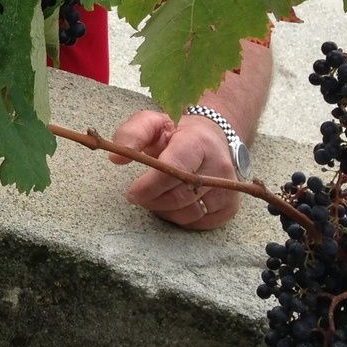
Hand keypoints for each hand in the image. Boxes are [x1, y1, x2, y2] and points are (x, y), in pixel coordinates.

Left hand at [109, 110, 239, 230]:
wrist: (211, 138)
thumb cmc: (177, 133)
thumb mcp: (152, 123)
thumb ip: (131, 134)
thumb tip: (116, 158)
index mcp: (198, 142)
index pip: (175, 169)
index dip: (150, 185)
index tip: (132, 192)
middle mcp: (219, 166)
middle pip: (179, 196)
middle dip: (153, 199)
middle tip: (139, 194)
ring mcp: (228, 188)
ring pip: (189, 213)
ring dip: (164, 210)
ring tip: (157, 195)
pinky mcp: (230, 206)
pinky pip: (199, 223)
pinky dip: (181, 218)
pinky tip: (174, 203)